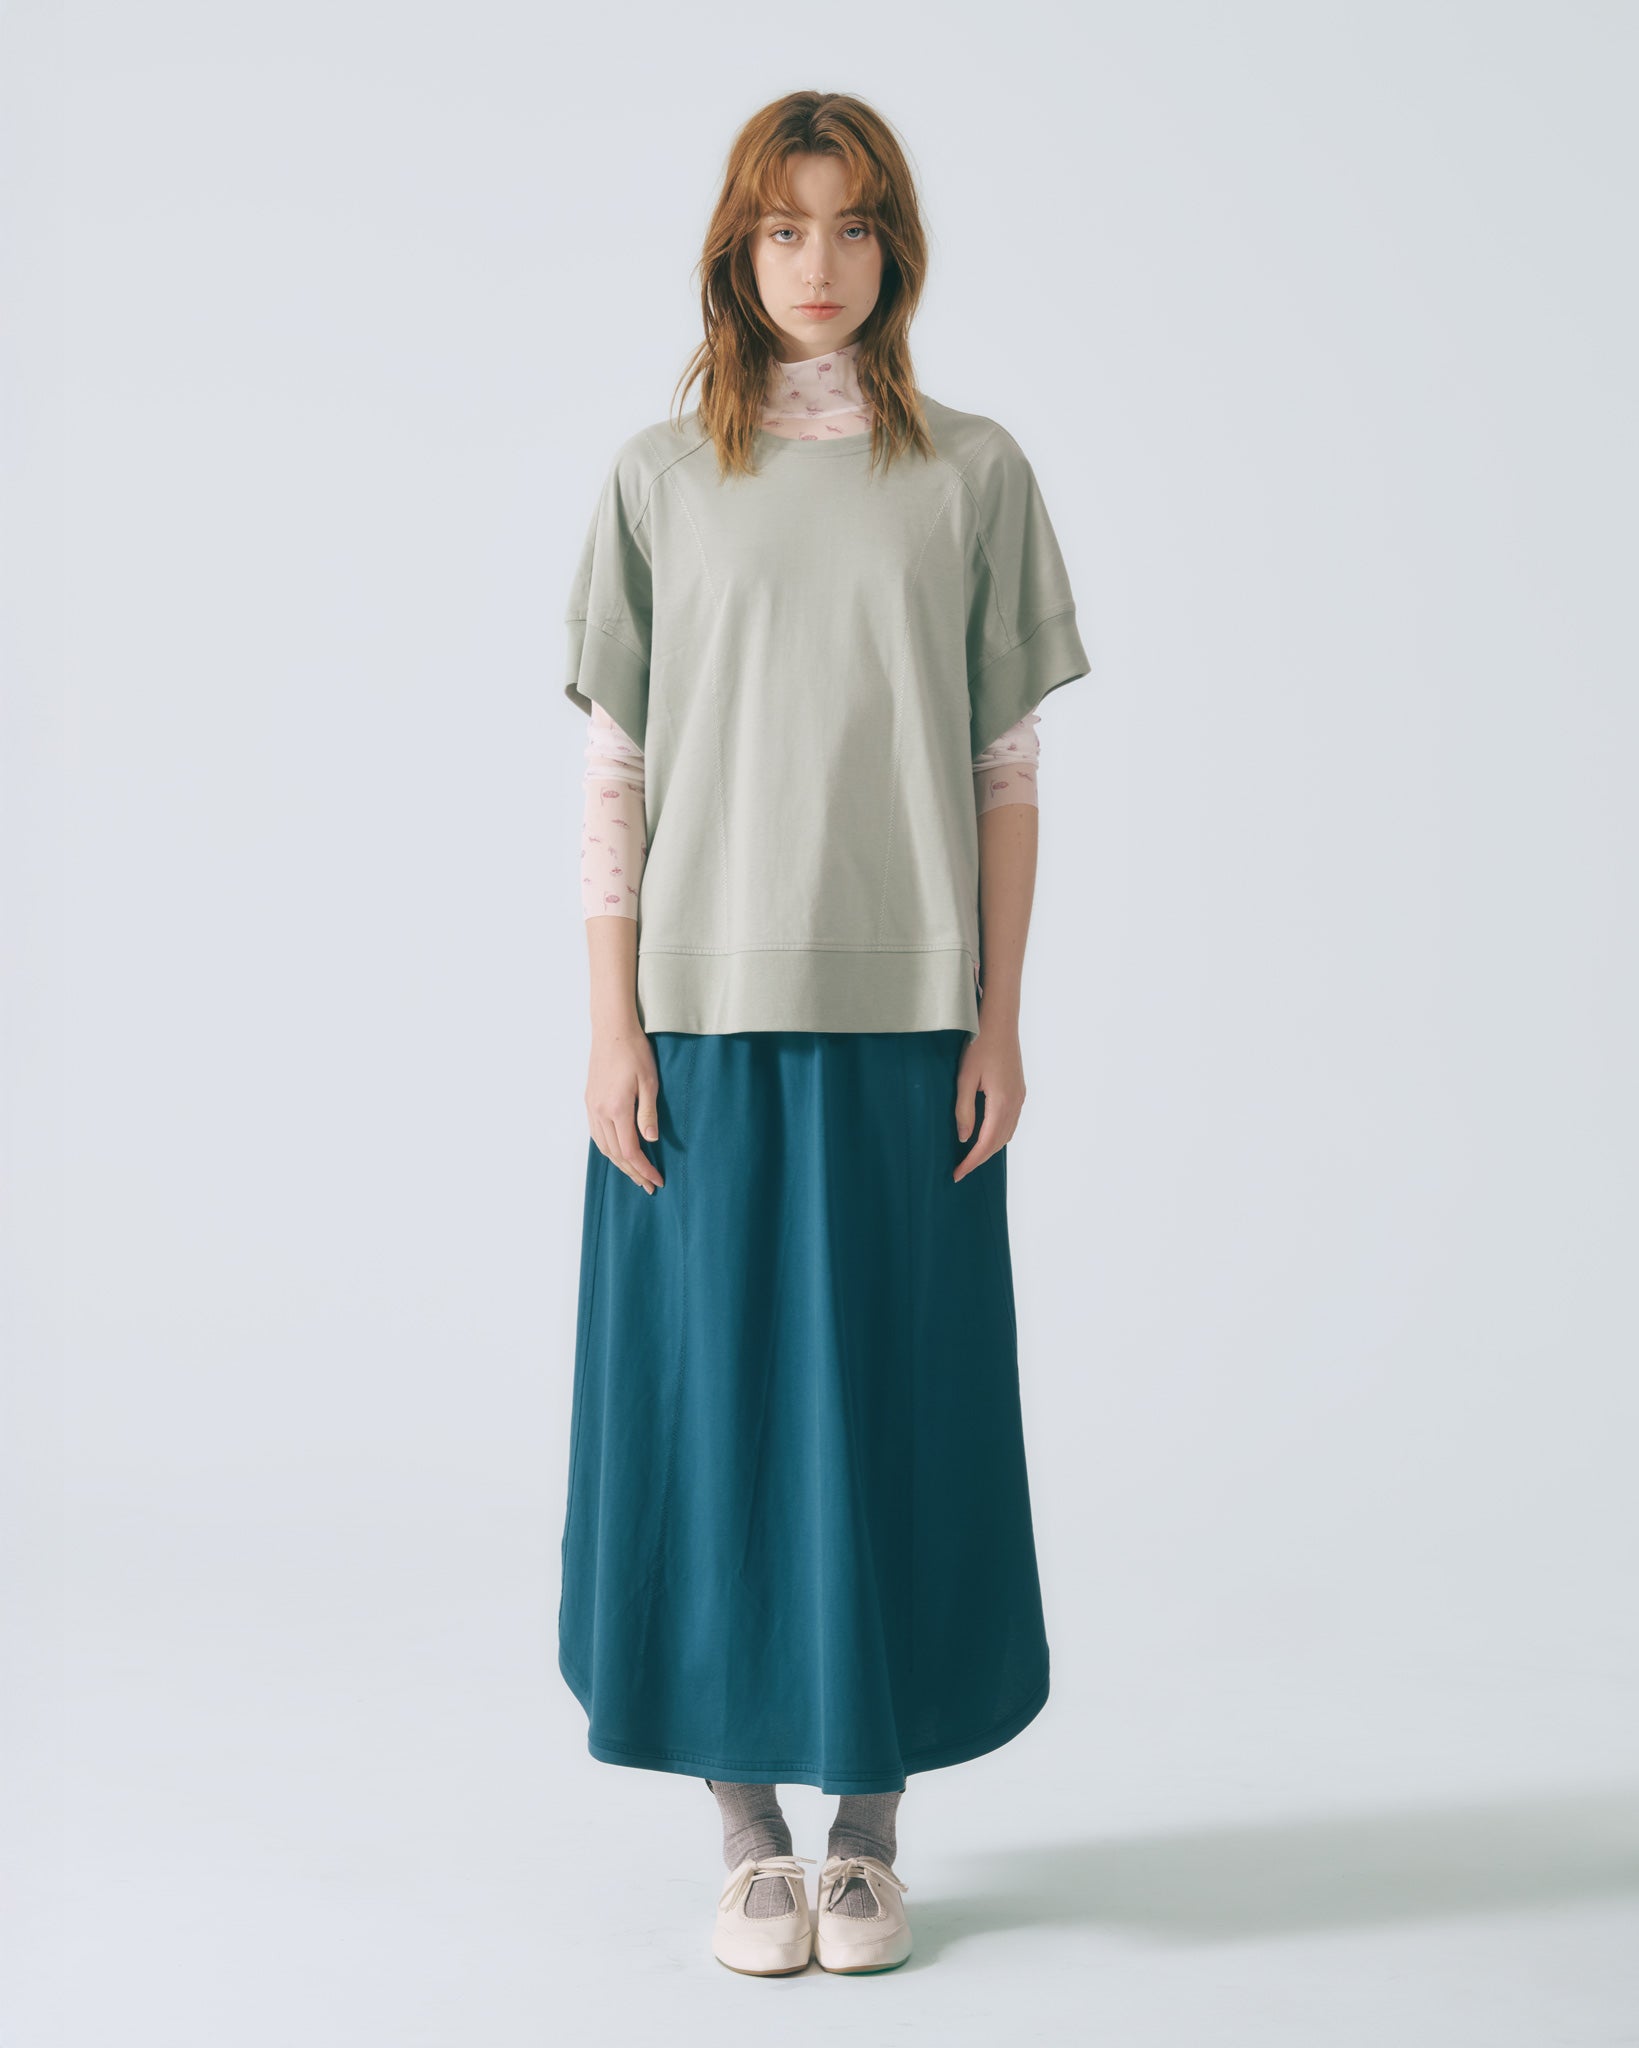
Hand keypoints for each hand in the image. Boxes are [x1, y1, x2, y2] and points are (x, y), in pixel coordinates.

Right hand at [586, 1020, 663, 1193]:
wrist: (611, 1030)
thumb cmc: (634, 1052)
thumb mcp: (650, 1082)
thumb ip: (648, 1113)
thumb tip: (651, 1140)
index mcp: (616, 1109)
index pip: (630, 1151)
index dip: (644, 1169)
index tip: (657, 1181)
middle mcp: (599, 1112)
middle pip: (615, 1154)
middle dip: (633, 1173)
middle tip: (648, 1185)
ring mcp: (591, 1107)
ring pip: (603, 1147)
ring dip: (619, 1164)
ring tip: (635, 1174)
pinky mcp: (589, 1101)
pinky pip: (597, 1134)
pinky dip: (608, 1149)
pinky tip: (618, 1152)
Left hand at [953, 1022, 1023, 1182]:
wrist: (1001, 1021)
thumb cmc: (980, 1045)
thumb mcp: (965, 1078)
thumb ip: (963, 1110)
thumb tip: (964, 1138)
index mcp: (1002, 1103)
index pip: (985, 1143)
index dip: (971, 1162)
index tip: (957, 1174)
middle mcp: (1015, 1104)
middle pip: (999, 1142)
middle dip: (980, 1159)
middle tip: (960, 1170)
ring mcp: (1020, 1097)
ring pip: (1007, 1133)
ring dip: (990, 1148)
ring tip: (971, 1157)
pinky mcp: (1019, 1090)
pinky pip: (1011, 1121)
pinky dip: (999, 1134)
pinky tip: (986, 1134)